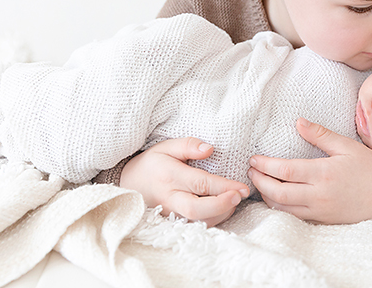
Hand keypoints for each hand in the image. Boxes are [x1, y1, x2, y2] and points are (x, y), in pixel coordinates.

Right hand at [120, 137, 249, 225]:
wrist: (129, 184)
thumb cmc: (152, 163)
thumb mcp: (166, 147)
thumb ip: (188, 145)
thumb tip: (209, 149)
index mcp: (170, 177)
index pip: (200, 184)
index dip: (224, 187)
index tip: (242, 187)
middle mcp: (171, 198)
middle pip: (198, 210)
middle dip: (223, 205)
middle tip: (241, 196)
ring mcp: (171, 213)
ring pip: (198, 222)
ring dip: (221, 214)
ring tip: (234, 200)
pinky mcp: (173, 222)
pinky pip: (196, 226)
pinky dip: (213, 220)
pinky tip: (224, 208)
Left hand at [248, 118, 371, 223]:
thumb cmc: (370, 169)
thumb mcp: (348, 146)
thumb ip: (321, 135)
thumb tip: (298, 122)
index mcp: (323, 174)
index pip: (285, 170)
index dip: (265, 165)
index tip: (253, 159)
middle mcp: (318, 195)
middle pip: (278, 193)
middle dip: (260, 182)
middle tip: (250, 172)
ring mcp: (320, 211)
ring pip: (283, 208)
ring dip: (267, 197)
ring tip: (259, 183)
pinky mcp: (322, 221)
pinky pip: (294, 217)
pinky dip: (280, 208)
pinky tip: (276, 199)